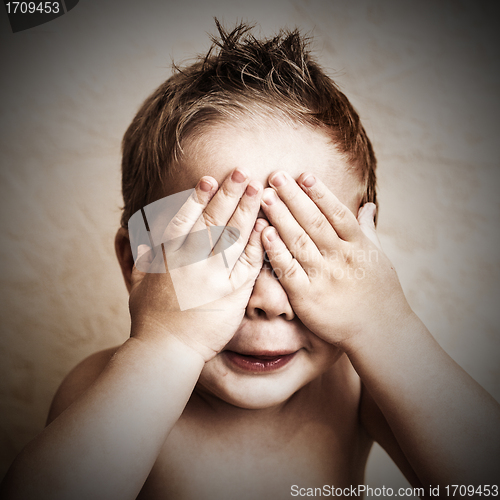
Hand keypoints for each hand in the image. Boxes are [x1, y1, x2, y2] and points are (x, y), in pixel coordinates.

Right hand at [129, 169, 266, 361]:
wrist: (165, 352)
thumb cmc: (149, 320)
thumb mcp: (138, 285)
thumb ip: (140, 258)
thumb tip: (134, 236)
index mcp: (168, 258)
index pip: (184, 220)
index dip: (197, 198)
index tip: (209, 179)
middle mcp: (190, 262)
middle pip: (213, 221)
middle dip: (228, 194)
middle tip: (242, 172)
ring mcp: (212, 277)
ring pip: (233, 237)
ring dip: (246, 211)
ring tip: (258, 189)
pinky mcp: (231, 294)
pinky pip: (247, 264)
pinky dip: (256, 244)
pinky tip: (266, 226)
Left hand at [260, 171, 412, 348]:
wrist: (380, 332)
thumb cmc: (380, 292)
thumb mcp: (379, 257)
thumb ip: (368, 229)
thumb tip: (368, 204)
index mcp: (358, 246)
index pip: (337, 214)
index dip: (320, 193)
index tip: (303, 175)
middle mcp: (341, 258)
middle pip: (314, 222)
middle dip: (293, 197)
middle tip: (275, 176)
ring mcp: (324, 277)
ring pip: (299, 241)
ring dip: (281, 217)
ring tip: (265, 196)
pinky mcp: (307, 297)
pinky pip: (289, 270)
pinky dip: (277, 251)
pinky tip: (264, 233)